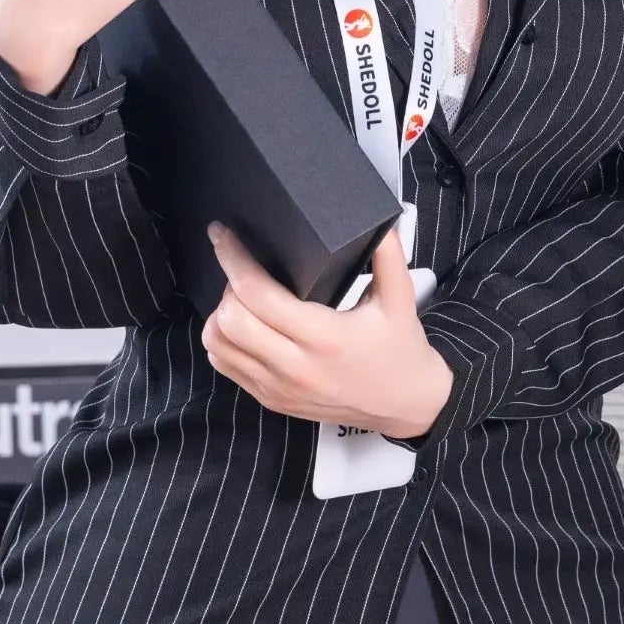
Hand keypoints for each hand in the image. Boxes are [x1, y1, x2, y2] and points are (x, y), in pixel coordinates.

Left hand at [200, 223, 453, 439]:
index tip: (224, 235)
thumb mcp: (401, 298)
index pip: (258, 295)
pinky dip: (221, 339)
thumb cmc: (399, 348)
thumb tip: (377, 219)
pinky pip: (224, 366)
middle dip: (227, 283)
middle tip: (239, 265)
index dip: (234, 259)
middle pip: (231, 320)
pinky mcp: (271, 399)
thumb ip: (388, 254)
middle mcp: (296, 367)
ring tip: (240, 294)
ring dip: (220, 313)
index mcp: (325, 338)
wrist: (404, 404)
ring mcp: (279, 387)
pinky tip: (240, 322)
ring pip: (218, 345)